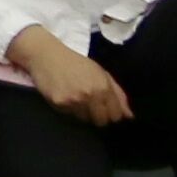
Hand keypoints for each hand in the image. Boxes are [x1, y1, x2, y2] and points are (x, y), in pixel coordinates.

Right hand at [11, 29, 128, 128]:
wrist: (46, 55)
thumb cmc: (76, 62)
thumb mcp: (100, 73)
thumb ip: (118, 94)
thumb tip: (129, 115)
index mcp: (103, 86)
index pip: (115, 115)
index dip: (112, 114)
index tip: (105, 109)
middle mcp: (90, 94)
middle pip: (101, 121)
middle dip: (98, 116)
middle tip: (90, 105)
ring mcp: (74, 100)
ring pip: (85, 119)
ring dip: (82, 112)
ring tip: (75, 97)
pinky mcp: (60, 103)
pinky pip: (69, 115)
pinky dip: (68, 108)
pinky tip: (65, 96)